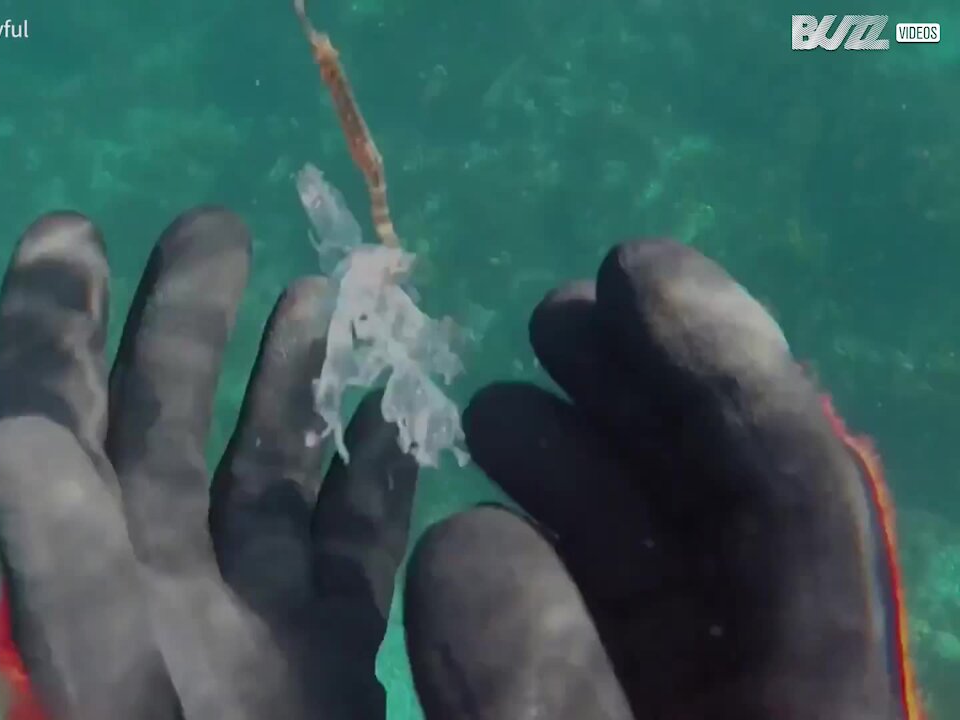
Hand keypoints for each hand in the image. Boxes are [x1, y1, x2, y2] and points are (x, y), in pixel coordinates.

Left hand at [0, 208, 417, 719]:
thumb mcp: (106, 682)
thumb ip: (63, 569)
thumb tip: (10, 434)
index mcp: (92, 590)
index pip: (54, 434)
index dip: (46, 332)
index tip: (68, 230)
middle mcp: (164, 592)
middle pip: (163, 432)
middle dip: (185, 323)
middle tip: (217, 225)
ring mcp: (252, 623)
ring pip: (264, 476)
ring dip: (290, 380)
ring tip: (317, 292)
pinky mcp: (330, 657)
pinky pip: (352, 547)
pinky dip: (377, 477)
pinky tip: (397, 410)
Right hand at [402, 239, 923, 719]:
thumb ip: (544, 690)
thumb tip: (466, 535)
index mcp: (813, 688)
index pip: (794, 496)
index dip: (721, 367)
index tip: (634, 271)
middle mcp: (764, 674)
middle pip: (726, 500)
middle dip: (642, 389)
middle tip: (555, 316)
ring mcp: (695, 695)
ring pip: (652, 552)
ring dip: (578, 460)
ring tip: (493, 409)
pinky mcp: (619, 713)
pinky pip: (590, 613)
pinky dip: (539, 551)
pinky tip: (481, 524)